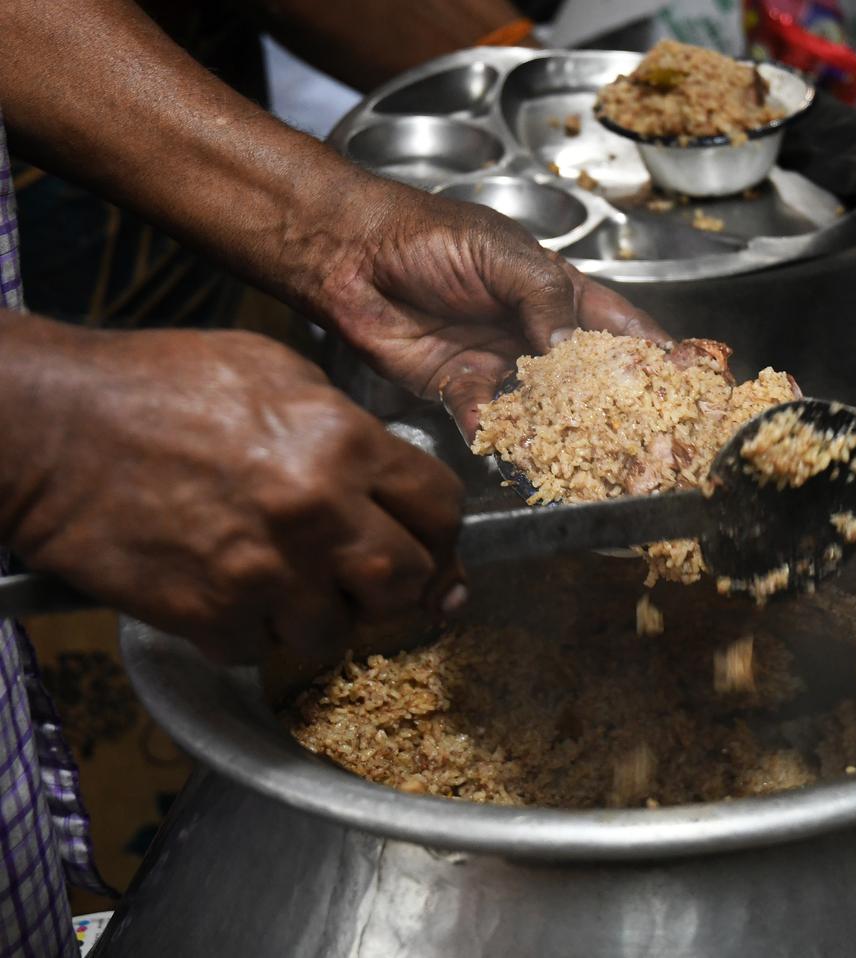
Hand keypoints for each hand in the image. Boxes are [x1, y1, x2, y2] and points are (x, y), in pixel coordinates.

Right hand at [0, 320, 462, 663]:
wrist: (51, 427)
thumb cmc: (158, 384)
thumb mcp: (275, 370)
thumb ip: (345, 423)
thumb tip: (387, 472)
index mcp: (343, 443)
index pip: (441, 507)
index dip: (441, 529)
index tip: (429, 540)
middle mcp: (317, 514)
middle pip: (409, 583)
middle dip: (398, 585)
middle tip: (373, 577)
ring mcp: (265, 572)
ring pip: (338, 634)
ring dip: (322, 618)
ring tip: (291, 584)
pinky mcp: (210, 615)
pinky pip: (260, 651)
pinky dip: (252, 634)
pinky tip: (231, 594)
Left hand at [307, 179, 670, 437]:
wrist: (350, 253)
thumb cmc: (428, 235)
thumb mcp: (501, 254)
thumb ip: (543, 300)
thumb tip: (572, 351)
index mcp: (559, 291)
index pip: (623, 329)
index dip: (661, 355)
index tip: (695, 381)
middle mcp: (535, 333)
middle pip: (589, 379)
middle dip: (620, 408)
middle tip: (650, 437)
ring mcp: (500, 365)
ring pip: (545, 410)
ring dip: (564, 433)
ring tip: (591, 458)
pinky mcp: (459, 390)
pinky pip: (487, 423)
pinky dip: (500, 440)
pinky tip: (515, 454)